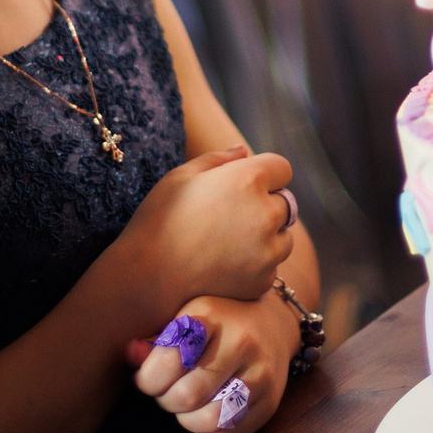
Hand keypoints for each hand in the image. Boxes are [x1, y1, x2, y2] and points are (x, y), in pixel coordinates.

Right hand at [120, 146, 295, 307]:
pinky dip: (256, 265)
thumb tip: (243, 151)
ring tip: (226, 244)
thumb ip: (217, 160)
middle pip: (285, 202)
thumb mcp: (180, 177)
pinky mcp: (263, 281)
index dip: (264, 174)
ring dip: (266, 237)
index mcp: (248, 180)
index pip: (281, 168)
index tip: (244, 185)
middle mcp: (266, 214)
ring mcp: (268, 251)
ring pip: (283, 237)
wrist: (147, 280)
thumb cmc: (158, 221)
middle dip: (266, 205)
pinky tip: (223, 266)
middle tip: (230, 217)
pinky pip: (270, 267)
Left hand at [129, 293, 298, 432]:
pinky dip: (207, 432)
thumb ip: (157, 339)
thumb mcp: (187, 316)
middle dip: (166, 400)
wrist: (273, 323)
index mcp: (213, 317)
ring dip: (186, 419)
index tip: (146, 379)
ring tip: (185, 404)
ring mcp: (262, 375)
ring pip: (210, 420)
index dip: (148, 378)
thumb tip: (131, 355)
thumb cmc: (218, 321)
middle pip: (188, 395)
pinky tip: (205, 411)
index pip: (170, 360)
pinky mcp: (270, 403)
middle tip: (166, 392)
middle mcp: (243, 344)